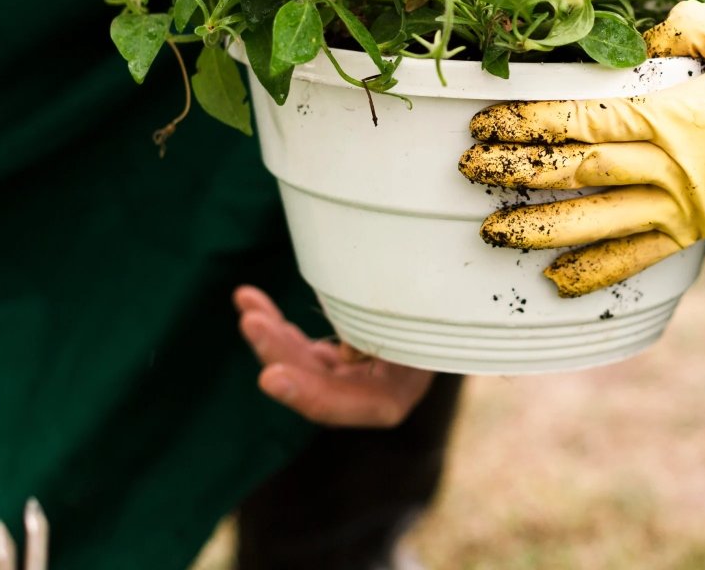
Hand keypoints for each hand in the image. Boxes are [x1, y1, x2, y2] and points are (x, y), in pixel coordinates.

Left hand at [234, 286, 434, 426]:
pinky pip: (299, 344)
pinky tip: (249, 299)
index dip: (303, 393)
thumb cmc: (446, 310)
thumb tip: (345, 353)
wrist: (457, 306)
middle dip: (278, 351)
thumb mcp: (421, 322)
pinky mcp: (335, 357)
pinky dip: (277, 323)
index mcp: (392, 398)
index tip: (269, 375)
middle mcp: (365, 394)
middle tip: (252, 323)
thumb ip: (382, 339)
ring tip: (247, 302)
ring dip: (271, 333)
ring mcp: (347, 376)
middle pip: (309, 382)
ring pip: (298, 361)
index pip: (339, 405)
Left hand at [459, 0, 704, 296]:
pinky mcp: (698, 225)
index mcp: (669, 114)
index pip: (577, 121)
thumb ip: (678, 25)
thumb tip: (630, 34)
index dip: (525, 124)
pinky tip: (556, 282)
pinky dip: (597, 272)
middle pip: (574, 174)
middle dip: (514, 173)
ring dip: (539, 229)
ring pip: (596, 222)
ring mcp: (682, 204)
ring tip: (491, 232)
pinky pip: (639, 256)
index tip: (483, 123)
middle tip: (466, 171)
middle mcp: (667, 167)